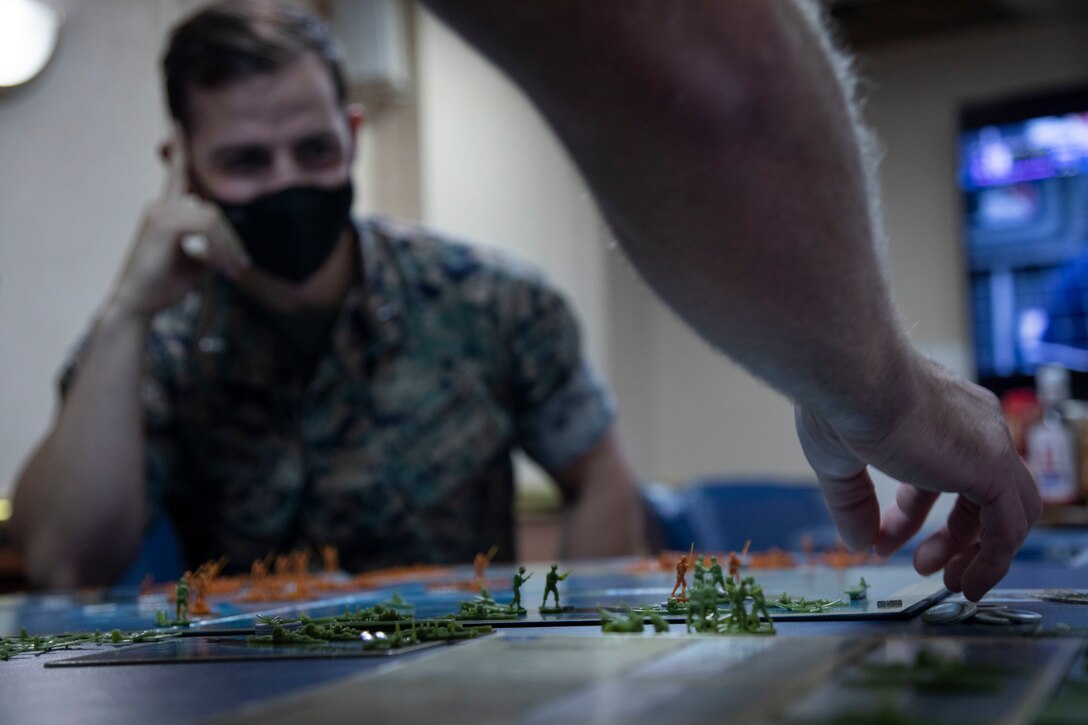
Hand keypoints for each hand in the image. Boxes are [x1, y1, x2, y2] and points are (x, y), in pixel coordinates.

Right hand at [107, 132, 249, 317]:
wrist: (137, 304)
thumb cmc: (164, 286)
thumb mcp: (194, 261)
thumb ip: (209, 243)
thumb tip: (229, 242)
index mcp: (165, 210)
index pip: (177, 174)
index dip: (180, 150)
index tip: (177, 124)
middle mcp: (160, 205)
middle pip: (212, 208)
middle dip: (232, 238)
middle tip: (241, 266)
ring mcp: (160, 212)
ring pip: (213, 217)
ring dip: (228, 246)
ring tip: (232, 271)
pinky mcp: (164, 223)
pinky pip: (207, 226)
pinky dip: (219, 247)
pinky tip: (218, 267)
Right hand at [795, 355, 1040, 600]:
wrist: (854, 377)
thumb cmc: (839, 401)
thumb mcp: (838, 459)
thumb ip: (854, 502)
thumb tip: (859, 542)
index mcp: (938, 413)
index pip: (940, 471)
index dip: (912, 513)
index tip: (883, 539)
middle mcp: (974, 425)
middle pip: (983, 493)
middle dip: (954, 536)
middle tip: (923, 566)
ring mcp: (989, 445)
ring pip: (1009, 511)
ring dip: (980, 554)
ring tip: (952, 585)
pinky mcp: (993, 469)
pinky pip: (1009, 528)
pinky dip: (993, 562)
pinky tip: (967, 584)